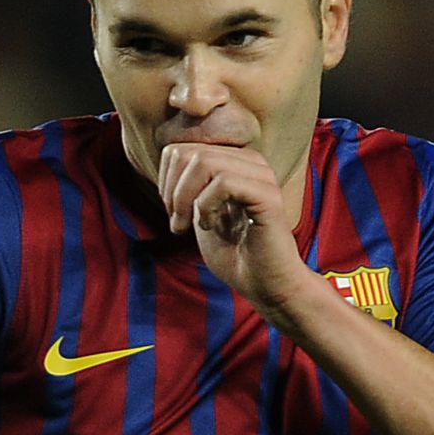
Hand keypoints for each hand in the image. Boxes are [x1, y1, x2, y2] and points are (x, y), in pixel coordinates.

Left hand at [157, 143, 305, 312]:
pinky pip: (223, 182)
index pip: (181, 148)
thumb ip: (187, 185)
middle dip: (172, 191)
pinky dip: (205, 205)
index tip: (173, 214)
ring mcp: (261, 176)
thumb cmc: (234, 253)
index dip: (165, 181)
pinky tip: (210, 226)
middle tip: (177, 223)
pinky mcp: (268, 195)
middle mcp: (250, 161)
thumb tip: (167, 160)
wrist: (266, 285)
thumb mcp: (198, 214)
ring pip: (204, 162)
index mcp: (234, 161)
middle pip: (189, 152)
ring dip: (185, 199)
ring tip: (188, 226)